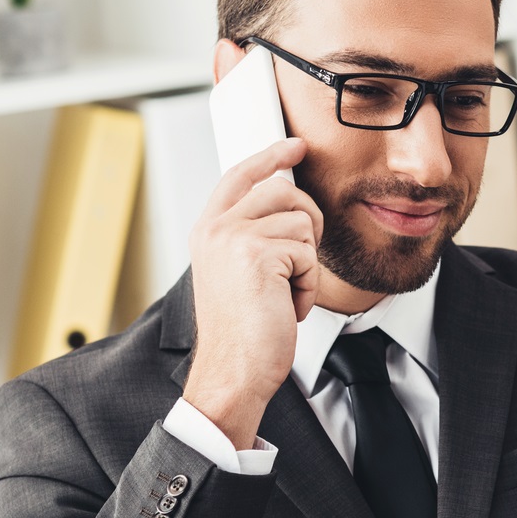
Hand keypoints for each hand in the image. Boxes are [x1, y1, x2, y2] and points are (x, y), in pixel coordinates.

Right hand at [181, 139, 324, 450]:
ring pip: (301, 222)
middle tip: (299, 265)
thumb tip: (286, 198)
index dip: (270, 157)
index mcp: (207, 229)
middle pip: (283, 191)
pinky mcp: (258, 255)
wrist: (233, 370)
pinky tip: (288, 307)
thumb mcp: (237, 272)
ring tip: (285, 294)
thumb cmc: (241, 331)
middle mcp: (216, 228)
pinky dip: (309, 286)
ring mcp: (234, 238)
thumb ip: (250, 234)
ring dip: (306, 264)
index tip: (295, 147)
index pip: (240, 175)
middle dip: (307, 224)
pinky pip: (308, 254)